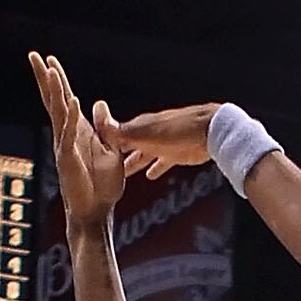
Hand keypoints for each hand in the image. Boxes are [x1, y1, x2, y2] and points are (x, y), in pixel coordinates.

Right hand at [28, 51, 125, 228]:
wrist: (96, 211)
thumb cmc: (103, 185)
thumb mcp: (110, 149)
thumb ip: (104, 126)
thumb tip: (98, 102)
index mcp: (77, 131)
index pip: (64, 100)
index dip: (58, 80)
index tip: (50, 60)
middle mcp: (66, 135)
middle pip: (54, 100)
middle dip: (45, 78)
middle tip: (34, 55)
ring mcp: (65, 147)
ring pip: (58, 113)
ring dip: (55, 91)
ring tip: (49, 70)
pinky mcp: (69, 160)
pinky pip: (70, 136)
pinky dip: (72, 119)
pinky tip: (74, 101)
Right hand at [93, 100, 221, 183]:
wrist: (210, 131)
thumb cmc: (178, 130)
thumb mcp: (147, 133)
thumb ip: (124, 133)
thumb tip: (100, 124)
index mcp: (139, 128)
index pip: (115, 135)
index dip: (104, 143)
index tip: (90, 151)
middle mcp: (148, 134)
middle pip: (128, 146)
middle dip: (116, 156)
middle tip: (102, 168)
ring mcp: (163, 144)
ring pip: (143, 155)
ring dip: (133, 163)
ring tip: (121, 174)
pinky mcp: (176, 155)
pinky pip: (162, 162)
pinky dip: (155, 168)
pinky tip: (150, 176)